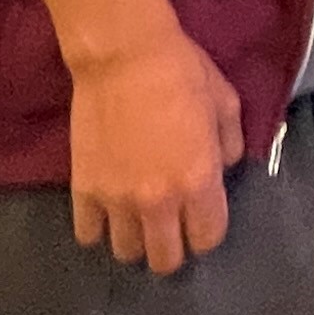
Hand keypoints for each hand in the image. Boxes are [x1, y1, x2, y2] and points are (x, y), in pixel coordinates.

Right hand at [66, 27, 243, 272]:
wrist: (124, 54)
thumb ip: (230, 145)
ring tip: (136, 220)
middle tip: (169, 227)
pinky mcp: (84, 188)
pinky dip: (97, 228)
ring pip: (125, 252)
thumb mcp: (226, 103)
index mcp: (199, 181)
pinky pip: (87, 233)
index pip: (207, 238)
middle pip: (165, 260)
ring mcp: (117, 198)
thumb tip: (222, 168)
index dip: (206, 232)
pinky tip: (105, 212)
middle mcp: (159, 201)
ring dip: (134, 240)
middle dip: (172, 248)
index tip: (201, 219)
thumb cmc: (181, 72)